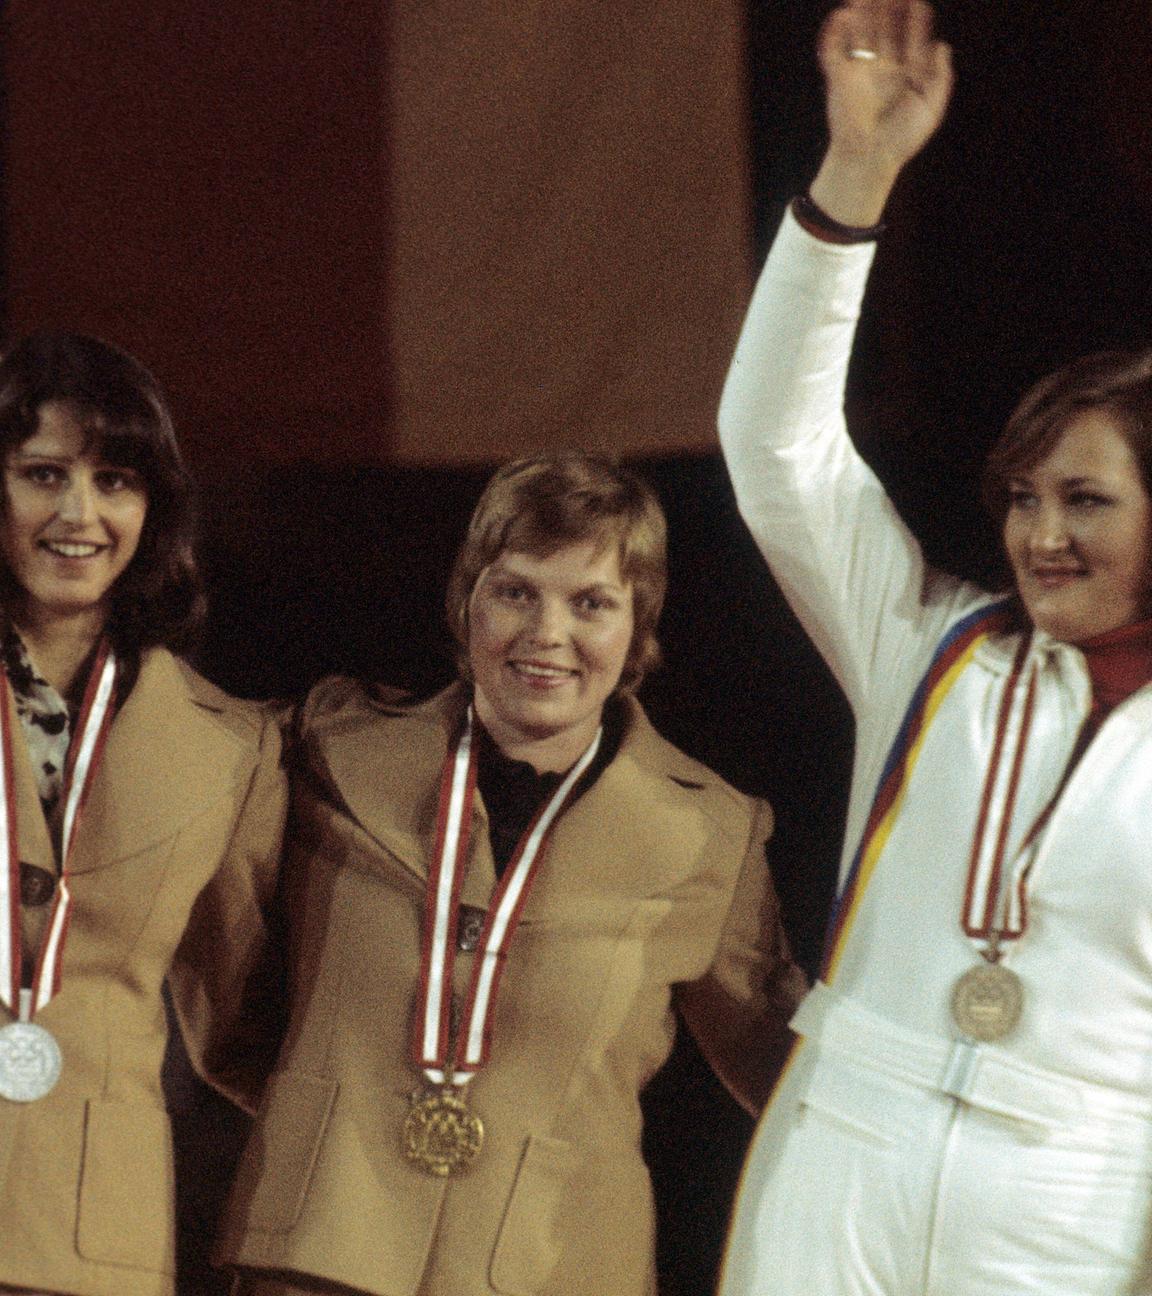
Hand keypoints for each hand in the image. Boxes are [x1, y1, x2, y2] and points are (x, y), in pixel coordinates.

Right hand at [809, 0, 952, 224]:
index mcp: (906, 72)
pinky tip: (842, 14)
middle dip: (888, 6)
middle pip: (885, 27)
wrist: (869, 160)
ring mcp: (860, 71)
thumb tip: (941, 45)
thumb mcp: (931, 109)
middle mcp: (883, 67)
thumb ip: (941, 79)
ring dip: (862, 11)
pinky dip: (835, 32)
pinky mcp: (838, 79)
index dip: (916, 18)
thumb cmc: (901, 141)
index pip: (911, 36)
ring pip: (860, 32)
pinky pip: (834, 50)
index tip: (919, 4)